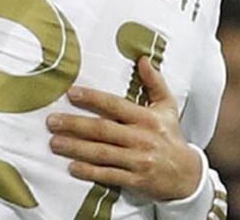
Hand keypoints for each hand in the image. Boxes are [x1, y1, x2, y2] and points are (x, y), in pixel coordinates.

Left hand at [47, 58, 201, 200]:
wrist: (187, 174)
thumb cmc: (171, 136)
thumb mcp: (167, 106)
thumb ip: (154, 82)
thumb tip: (143, 59)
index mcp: (147, 118)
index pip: (115, 105)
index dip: (93, 98)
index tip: (72, 93)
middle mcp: (141, 138)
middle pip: (103, 130)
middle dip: (75, 124)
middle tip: (52, 121)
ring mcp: (137, 160)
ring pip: (101, 152)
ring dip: (76, 148)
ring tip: (55, 142)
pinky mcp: (135, 180)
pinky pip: (108, 175)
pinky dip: (90, 172)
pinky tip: (73, 167)